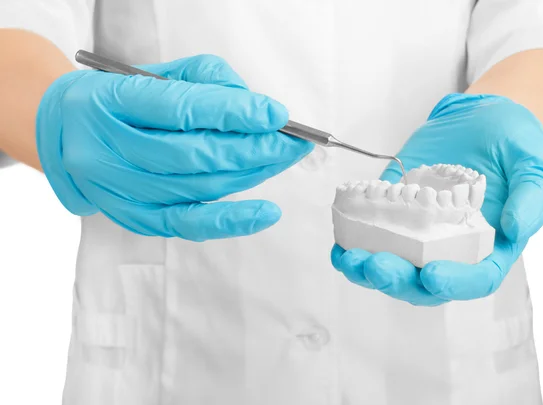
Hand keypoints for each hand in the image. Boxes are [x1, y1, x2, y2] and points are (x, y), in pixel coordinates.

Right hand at [36, 55, 312, 240]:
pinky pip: (188, 225)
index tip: (275, 115)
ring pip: (197, 188)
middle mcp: (109, 148)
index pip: (180, 108)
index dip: (233, 113)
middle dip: (253, 149)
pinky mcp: (133, 217)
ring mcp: (119, 189)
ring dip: (250, 175)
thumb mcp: (155, 73)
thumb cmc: (118, 99)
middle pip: (193, 154)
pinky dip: (231, 221)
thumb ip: (206, 81)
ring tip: (282, 160)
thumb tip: (255, 109)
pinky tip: (266, 212)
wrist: (66, 132)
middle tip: (292, 142)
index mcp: (111, 101)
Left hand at [331, 93, 542, 304]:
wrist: (479, 119)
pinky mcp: (393, 213)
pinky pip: (372, 236)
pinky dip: (354, 243)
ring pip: (393, 266)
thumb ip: (533, 198)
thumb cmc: (513, 144)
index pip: (474, 279)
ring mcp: (418, 233)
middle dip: (396, 280)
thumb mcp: (535, 165)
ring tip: (349, 259)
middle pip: (423, 282)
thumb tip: (515, 229)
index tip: (433, 276)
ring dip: (367, 269)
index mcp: (488, 246)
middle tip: (375, 266)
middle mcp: (449, 248)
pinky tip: (340, 242)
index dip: (455, 284)